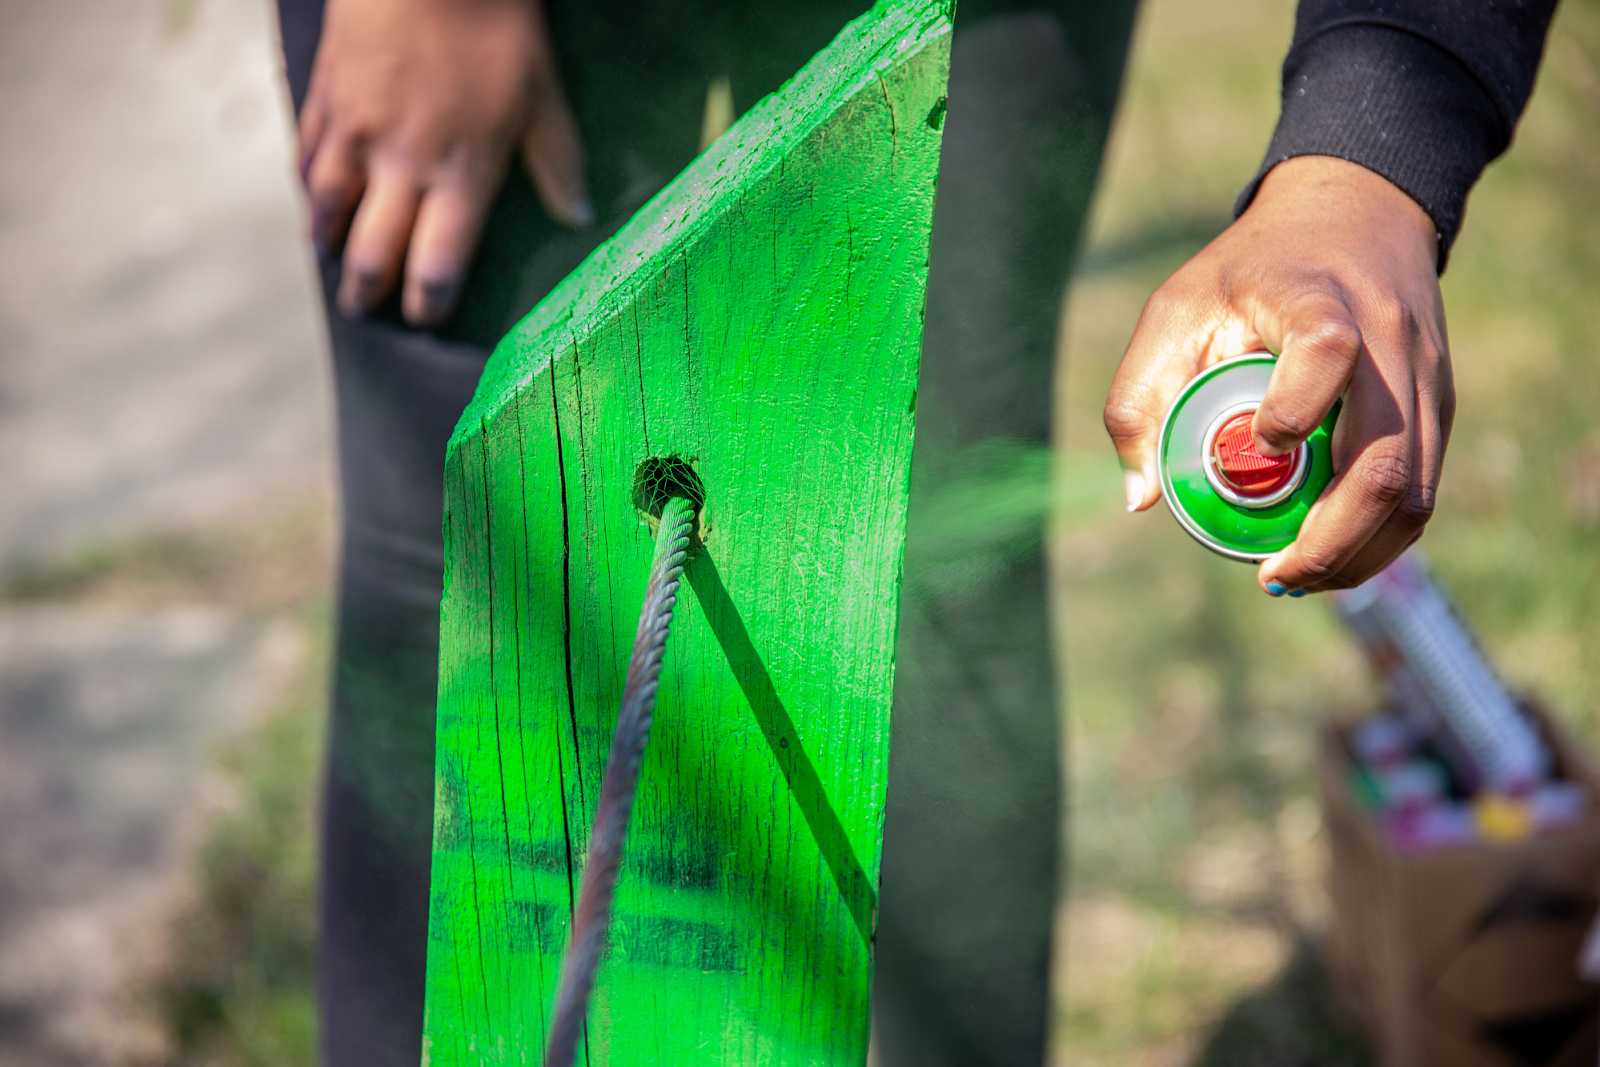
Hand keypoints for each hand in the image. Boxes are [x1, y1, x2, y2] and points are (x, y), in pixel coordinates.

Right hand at [298, 0, 591, 325]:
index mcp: (462, 176)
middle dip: (368, 291)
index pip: (439, 265)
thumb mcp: (542, 95)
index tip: (428, 318)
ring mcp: (355, 134)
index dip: (430, 302)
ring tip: (332, 265)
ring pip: (329, 210)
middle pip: (373, 253)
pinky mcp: (326, 99)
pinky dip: (309, 188)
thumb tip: (578, 216)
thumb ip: (557, 162)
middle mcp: (403, 167)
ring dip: (330, 245)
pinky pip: (308, 157)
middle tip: (366, 310)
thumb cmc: (495, 26)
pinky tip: (312, 202)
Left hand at [1103, 156, 1453, 593]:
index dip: (1292, 408)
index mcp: (1317, 300)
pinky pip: (1421, 490)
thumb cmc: (1250, 269)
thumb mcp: (1177, 307)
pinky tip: (1327, 553)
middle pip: (1384, 462)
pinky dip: (1375, 537)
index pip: (1326, 350)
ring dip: (1357, 555)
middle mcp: (1388, 343)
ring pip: (1415, 493)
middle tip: (1274, 575)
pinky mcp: (1441, 406)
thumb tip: (1142, 497)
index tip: (1256, 446)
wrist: (1358, 211)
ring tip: (1296, 577)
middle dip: (1328, 541)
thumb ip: (1140, 397)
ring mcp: (1426, 379)